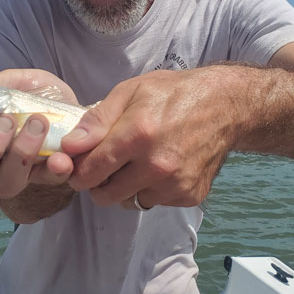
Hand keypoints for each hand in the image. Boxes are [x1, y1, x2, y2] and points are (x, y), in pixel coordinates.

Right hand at [0, 69, 78, 199]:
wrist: (73, 106)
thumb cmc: (34, 95)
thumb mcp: (13, 82)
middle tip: (6, 120)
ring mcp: (16, 174)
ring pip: (5, 184)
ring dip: (20, 155)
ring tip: (38, 123)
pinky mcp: (47, 178)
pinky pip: (47, 182)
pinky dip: (53, 169)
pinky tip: (60, 157)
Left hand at [61, 68, 239, 209]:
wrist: (225, 106)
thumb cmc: (173, 93)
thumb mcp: (130, 91)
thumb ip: (97, 120)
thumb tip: (69, 147)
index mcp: (137, 136)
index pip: (90, 172)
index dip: (78, 171)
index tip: (78, 166)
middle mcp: (156, 166)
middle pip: (105, 196)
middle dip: (98, 183)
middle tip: (105, 165)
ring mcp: (174, 184)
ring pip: (129, 201)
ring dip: (125, 188)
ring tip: (136, 162)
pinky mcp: (189, 195)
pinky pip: (154, 201)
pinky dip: (150, 189)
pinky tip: (160, 166)